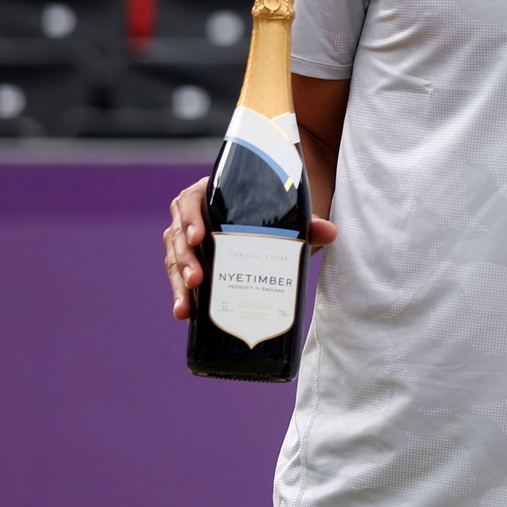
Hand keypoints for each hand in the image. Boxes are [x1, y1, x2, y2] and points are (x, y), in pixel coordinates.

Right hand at [163, 178, 337, 320]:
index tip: (197, 236)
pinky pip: (181, 278)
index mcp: (212, 194)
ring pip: (176, 260)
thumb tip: (330, 231)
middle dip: (185, 259)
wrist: (282, 228)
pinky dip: (182, 296)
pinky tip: (184, 313)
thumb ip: (309, 223)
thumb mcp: (291, 216)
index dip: (190, 218)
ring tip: (186, 306)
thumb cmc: (280, 215)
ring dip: (179, 283)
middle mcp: (195, 216)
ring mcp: (190, 241)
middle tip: (197, 279)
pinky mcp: (193, 263)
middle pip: (179, 235)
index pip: (190, 201)